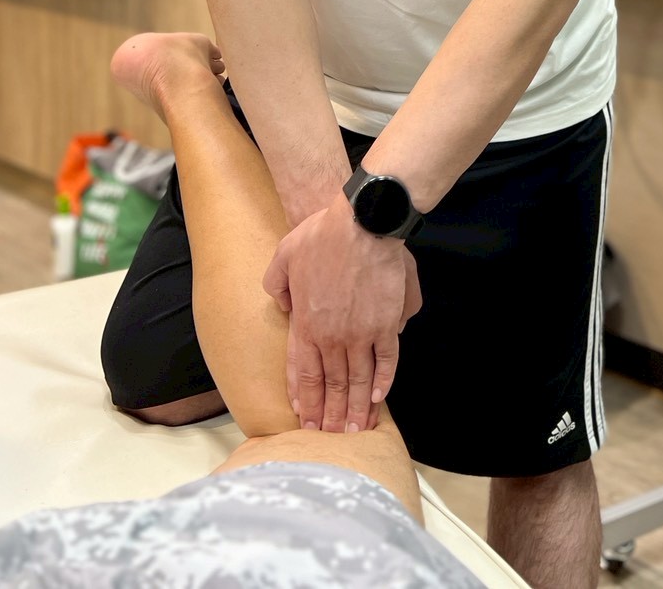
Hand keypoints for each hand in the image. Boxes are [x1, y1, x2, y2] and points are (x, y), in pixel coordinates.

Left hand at [263, 201, 419, 432]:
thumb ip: (276, 284)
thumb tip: (282, 304)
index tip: (306, 419)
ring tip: (357, 429)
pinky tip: (381, 397)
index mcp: (306, 323)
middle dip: (330, 414)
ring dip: (357, 407)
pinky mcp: (386, 324)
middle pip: (331, 383)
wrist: (362, 224)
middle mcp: (332, 336)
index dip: (305, 397)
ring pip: (358, 380)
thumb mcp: (283, 255)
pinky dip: (384, 380)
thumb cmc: (323, 235)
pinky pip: (386, 360)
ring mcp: (361, 332)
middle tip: (331, 438)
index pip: (302, 371)